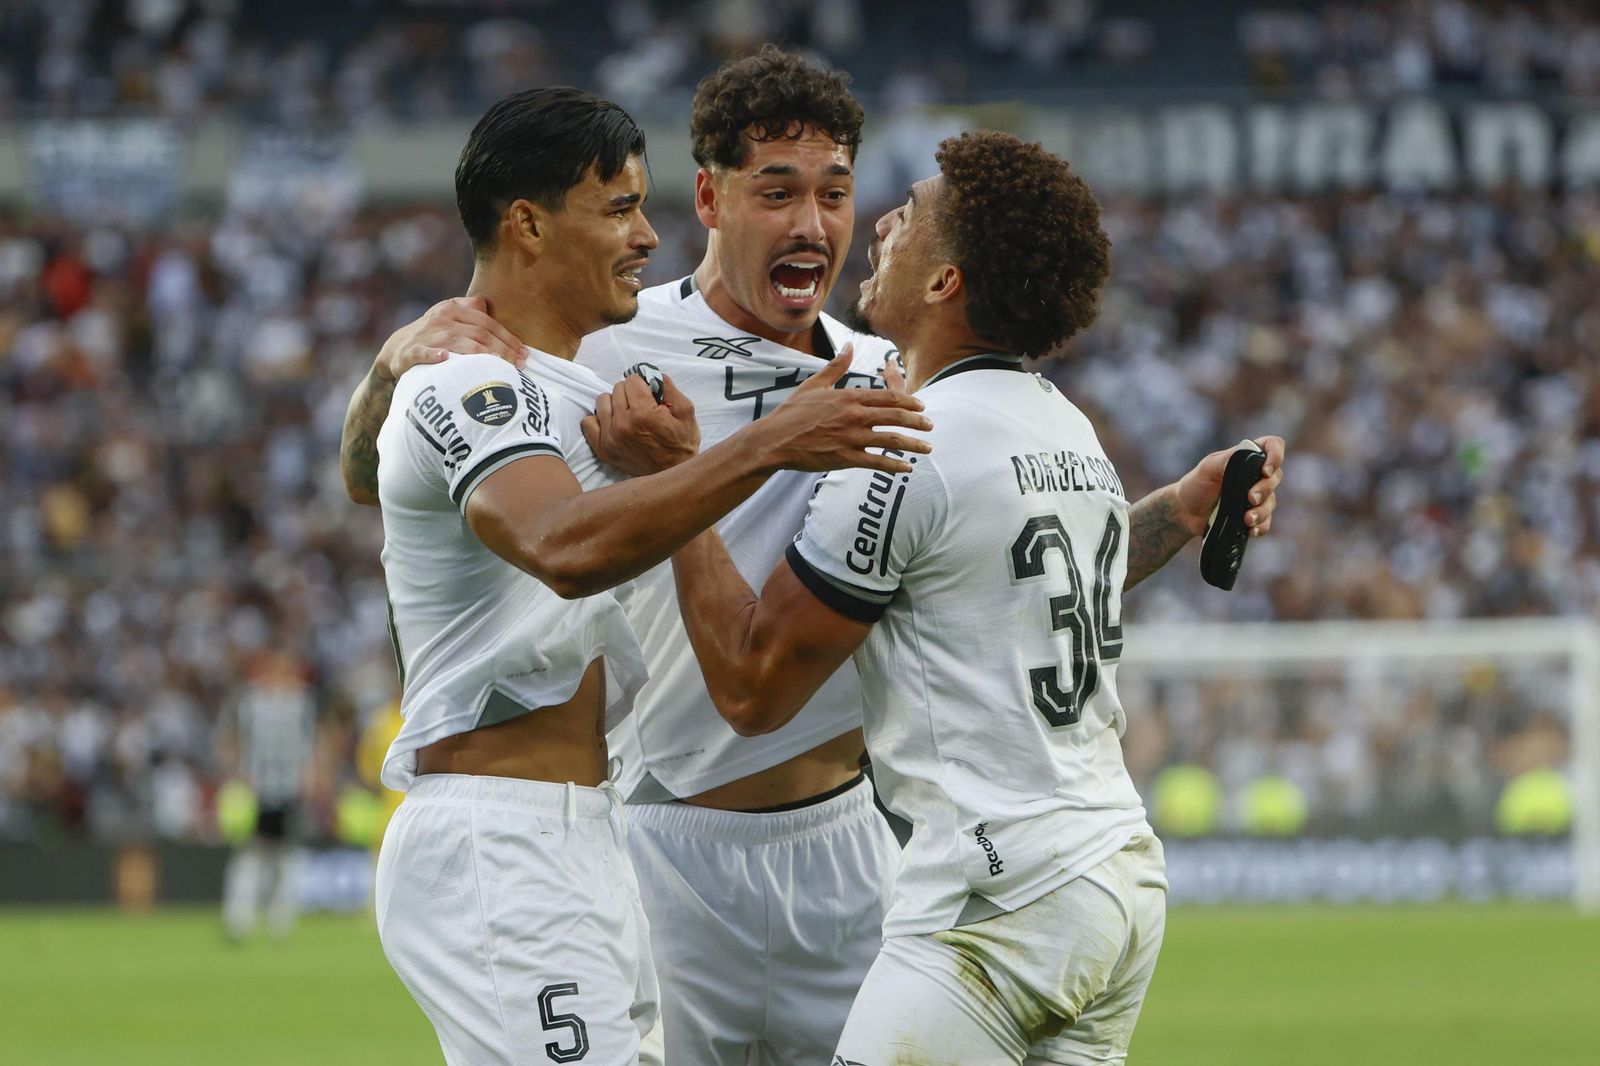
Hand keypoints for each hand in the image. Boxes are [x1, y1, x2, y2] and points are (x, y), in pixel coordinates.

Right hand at [373, 297, 525, 382]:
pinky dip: (435, 355)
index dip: (508, 337)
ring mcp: (426, 335)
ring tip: (499, 365)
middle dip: (502, 349)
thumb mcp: (450, 316)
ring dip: (481, 354)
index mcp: (452, 309)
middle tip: (519, 364)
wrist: (397, 349)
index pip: (487, 322)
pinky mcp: (411, 351)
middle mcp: (441, 319)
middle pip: (478, 333)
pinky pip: (424, 352)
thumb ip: (470, 309)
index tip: (524, 353)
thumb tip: (489, 304)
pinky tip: (447, 358)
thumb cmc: (433, 334)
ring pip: (458, 342)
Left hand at [582, 372, 699, 474]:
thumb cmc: (681, 443)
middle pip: (617, 389)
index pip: (632, 380)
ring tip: (628, 415)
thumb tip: (650, 373)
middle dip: (631, 394)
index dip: (643, 385)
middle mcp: (623, 424)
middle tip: (642, 407)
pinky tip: (613, 423)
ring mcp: (610, 437)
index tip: (649, 396)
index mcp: (643, 413)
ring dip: (615, 404)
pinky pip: (588, 422)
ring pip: (603, 401)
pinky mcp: (602, 448)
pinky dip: (600, 419)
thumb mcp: (686, 411)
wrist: (672, 474)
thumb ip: (668, 387)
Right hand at [755, 347, 932, 474]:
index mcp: (849, 396)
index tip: (921, 405)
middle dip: (918, 421)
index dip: (908, 401)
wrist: (774, 440)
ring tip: (927, 447)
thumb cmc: (791, 412)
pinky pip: (877, 462)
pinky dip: (895, 465)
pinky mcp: (845, 457)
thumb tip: (849, 345)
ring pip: (892, 440)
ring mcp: (851, 437)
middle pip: (896, 416)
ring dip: (913, 444)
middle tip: (930, 425)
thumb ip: (836, 366)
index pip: (888, 397)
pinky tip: (907, 468)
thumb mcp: (814, 384)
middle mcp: (854, 415)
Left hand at [1172, 435, 1284, 537]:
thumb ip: (1228, 459)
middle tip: (1250, 499)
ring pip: (1271, 502)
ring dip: (1262, 512)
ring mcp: (1255, 497)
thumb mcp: (1208, 467)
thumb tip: (1247, 456)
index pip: (1272, 446)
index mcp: (1246, 458)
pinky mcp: (1252, 515)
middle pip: (1275, 477)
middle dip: (1265, 489)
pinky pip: (1266, 522)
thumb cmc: (1195, 485)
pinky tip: (1251, 529)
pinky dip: (1261, 526)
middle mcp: (1255, 476)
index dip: (1276, 456)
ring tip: (1246, 519)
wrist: (1185, 512)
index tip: (1265, 471)